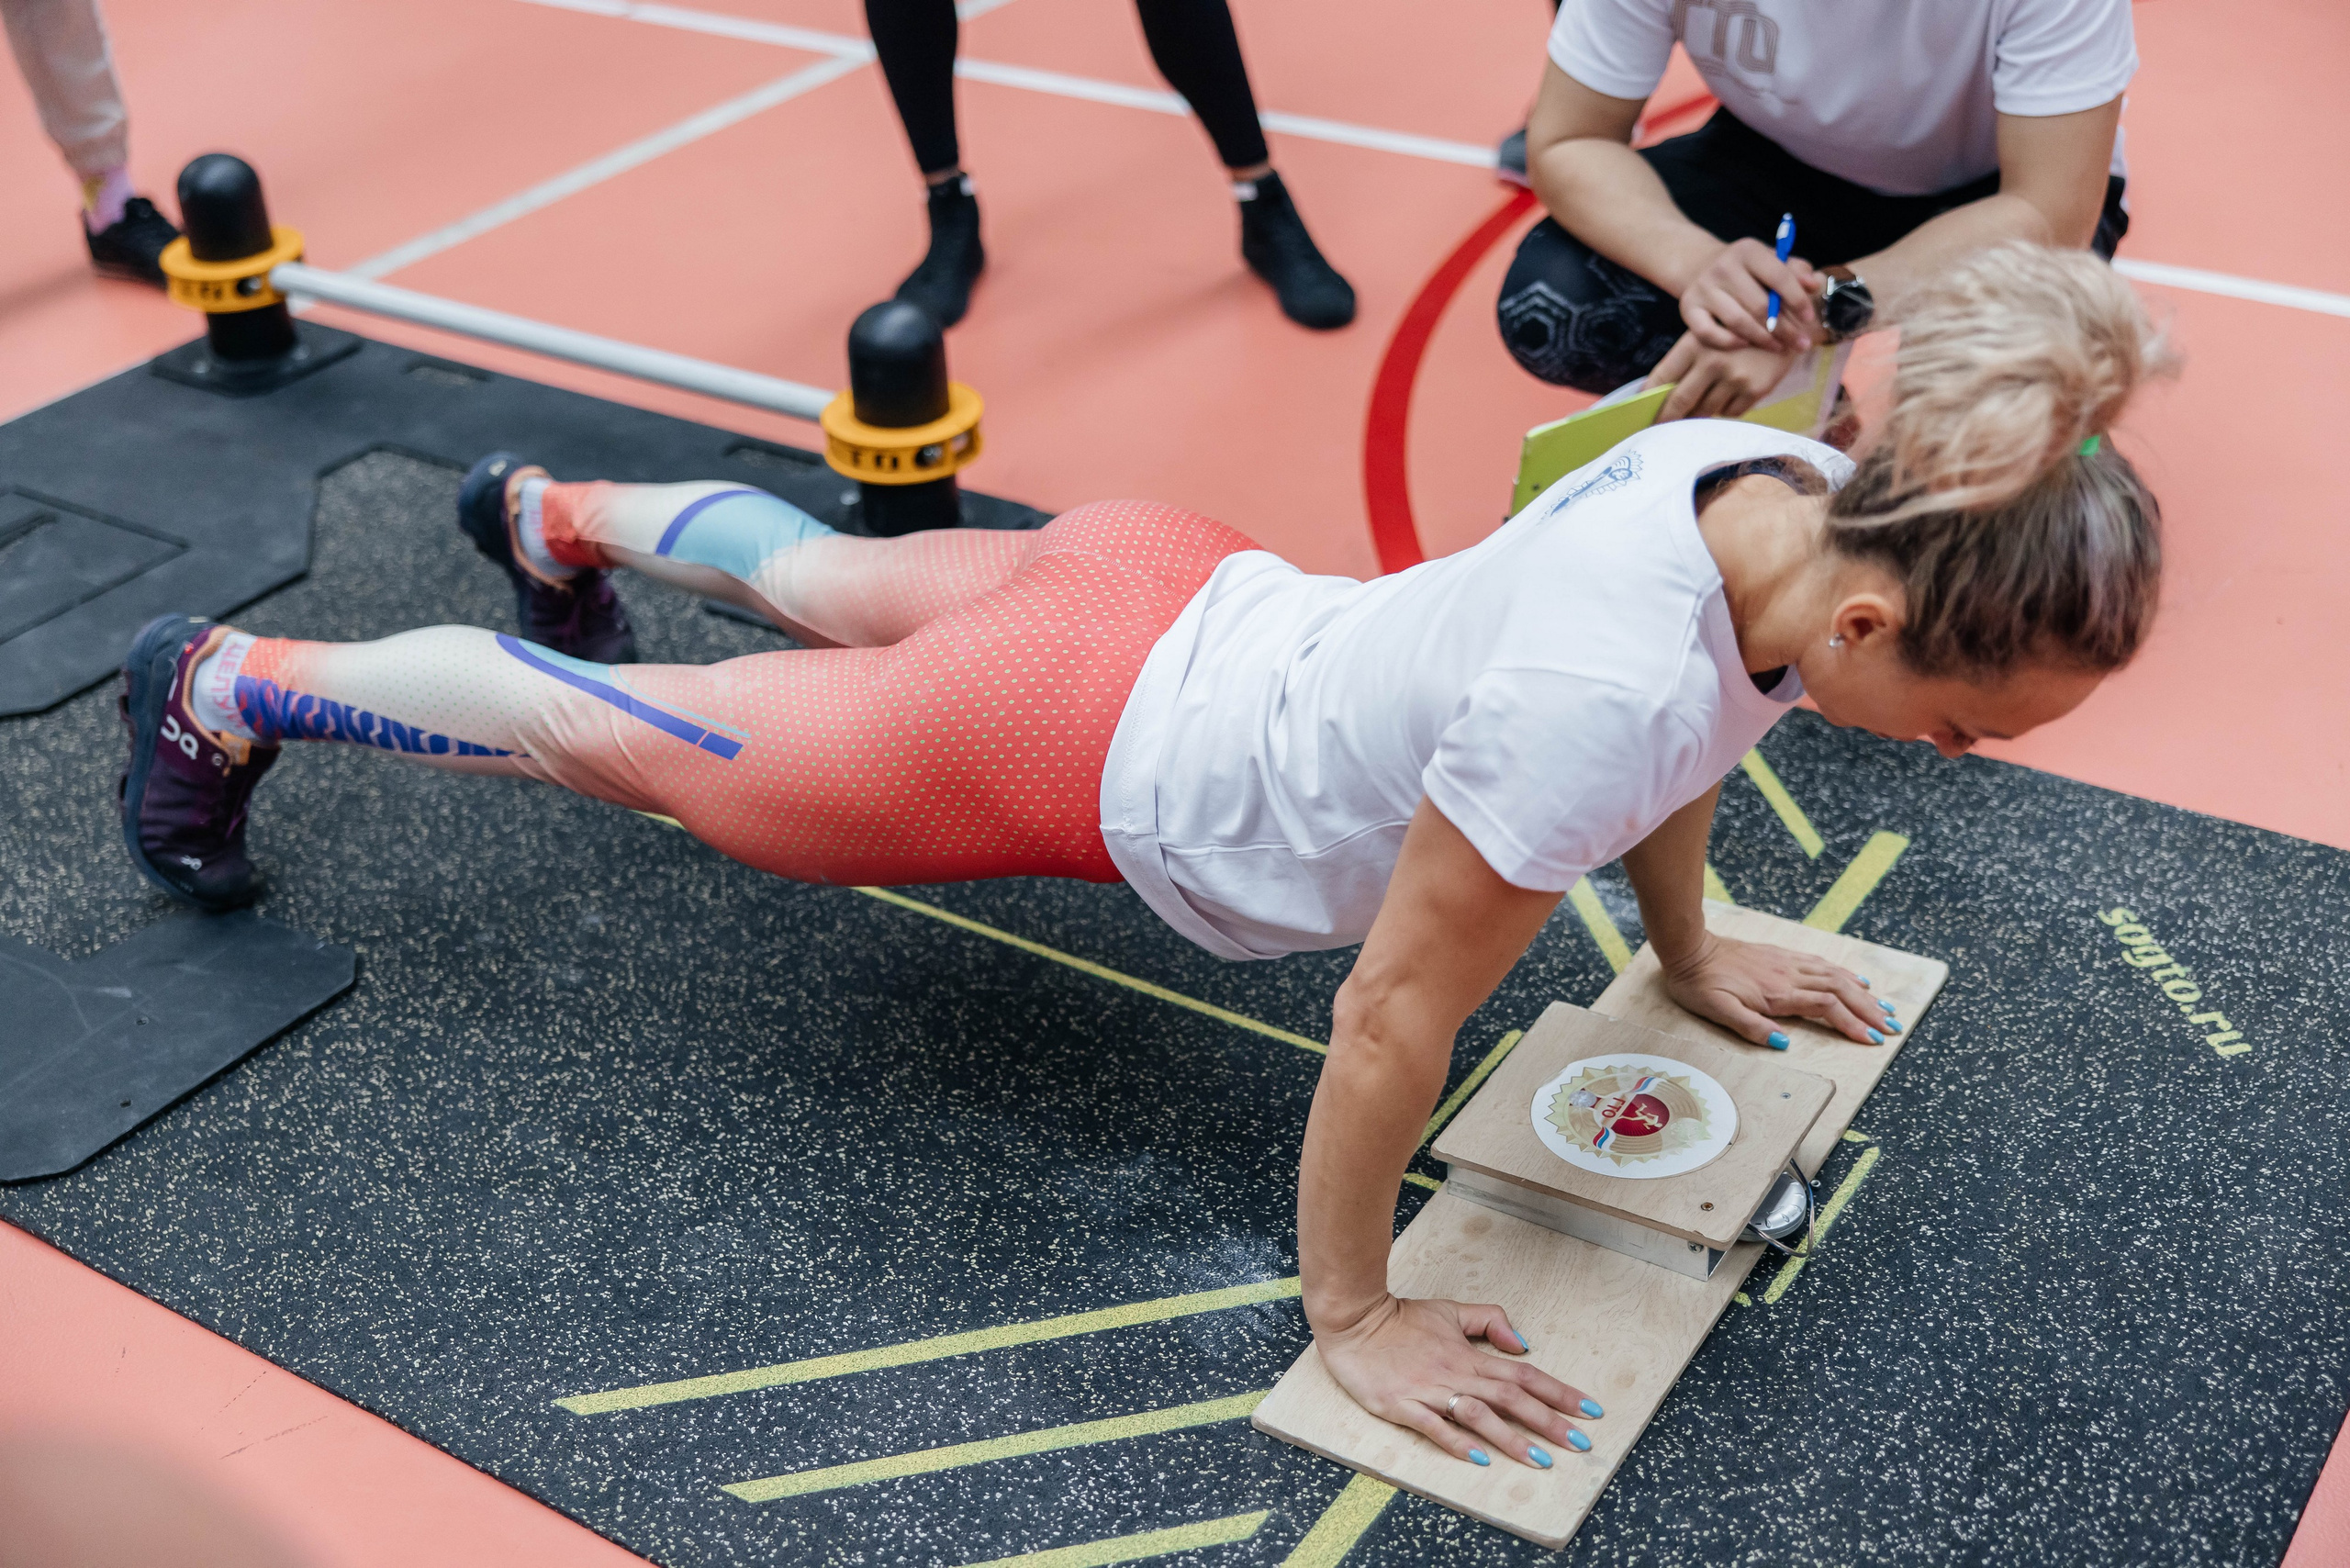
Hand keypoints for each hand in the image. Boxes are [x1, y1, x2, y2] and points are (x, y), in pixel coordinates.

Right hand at [1315, 1294, 1598, 1467]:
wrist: (1353, 1319)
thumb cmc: (1400, 1317)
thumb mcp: (1449, 1309)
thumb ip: (1488, 1321)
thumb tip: (1522, 1344)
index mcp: (1469, 1354)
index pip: (1524, 1375)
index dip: (1559, 1393)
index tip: (1590, 1410)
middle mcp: (1455, 1374)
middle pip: (1510, 1398)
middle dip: (1549, 1422)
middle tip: (1580, 1444)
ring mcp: (1428, 1391)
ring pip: (1478, 1416)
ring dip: (1511, 1438)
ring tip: (1540, 1460)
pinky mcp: (1401, 1405)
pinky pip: (1434, 1426)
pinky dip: (1458, 1442)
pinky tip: (1480, 1459)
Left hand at [1644, 332, 1802, 421]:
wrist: (1791, 322)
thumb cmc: (1743, 328)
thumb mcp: (1712, 333)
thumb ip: (1688, 360)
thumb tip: (1662, 393)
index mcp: (1696, 343)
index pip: (1662, 375)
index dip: (1647, 397)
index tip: (1640, 411)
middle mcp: (1714, 361)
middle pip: (1680, 401)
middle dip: (1666, 418)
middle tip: (1657, 428)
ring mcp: (1736, 378)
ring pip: (1705, 411)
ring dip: (1695, 417)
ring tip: (1689, 419)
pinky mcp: (1756, 390)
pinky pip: (1730, 413)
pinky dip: (1723, 412)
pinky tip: (1724, 403)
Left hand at [1660, 931, 1894, 1045]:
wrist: (1689, 948)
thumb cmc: (1700, 984)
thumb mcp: (1718, 1012)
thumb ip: (1751, 1028)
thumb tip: (1784, 1044)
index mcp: (1778, 993)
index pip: (1827, 1008)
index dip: (1851, 1024)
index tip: (1872, 1040)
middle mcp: (1789, 975)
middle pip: (1841, 991)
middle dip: (1869, 1011)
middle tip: (1892, 1028)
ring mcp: (1788, 963)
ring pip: (1836, 976)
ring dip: (1863, 993)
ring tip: (1885, 1008)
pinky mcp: (1782, 955)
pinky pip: (1822, 964)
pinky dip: (1844, 974)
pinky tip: (1856, 980)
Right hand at [1678, 237, 1822, 352]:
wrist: (1702, 266)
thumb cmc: (1747, 269)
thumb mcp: (1772, 261)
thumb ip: (1796, 271)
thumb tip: (1813, 284)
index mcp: (1748, 250)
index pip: (1778, 277)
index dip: (1797, 300)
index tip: (1810, 319)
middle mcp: (1723, 266)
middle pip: (1759, 305)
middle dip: (1784, 329)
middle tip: (1800, 344)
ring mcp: (1703, 287)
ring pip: (1737, 322)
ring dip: (1762, 339)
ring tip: (1779, 347)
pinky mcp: (1687, 307)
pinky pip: (1708, 333)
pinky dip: (1729, 343)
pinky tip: (1746, 345)